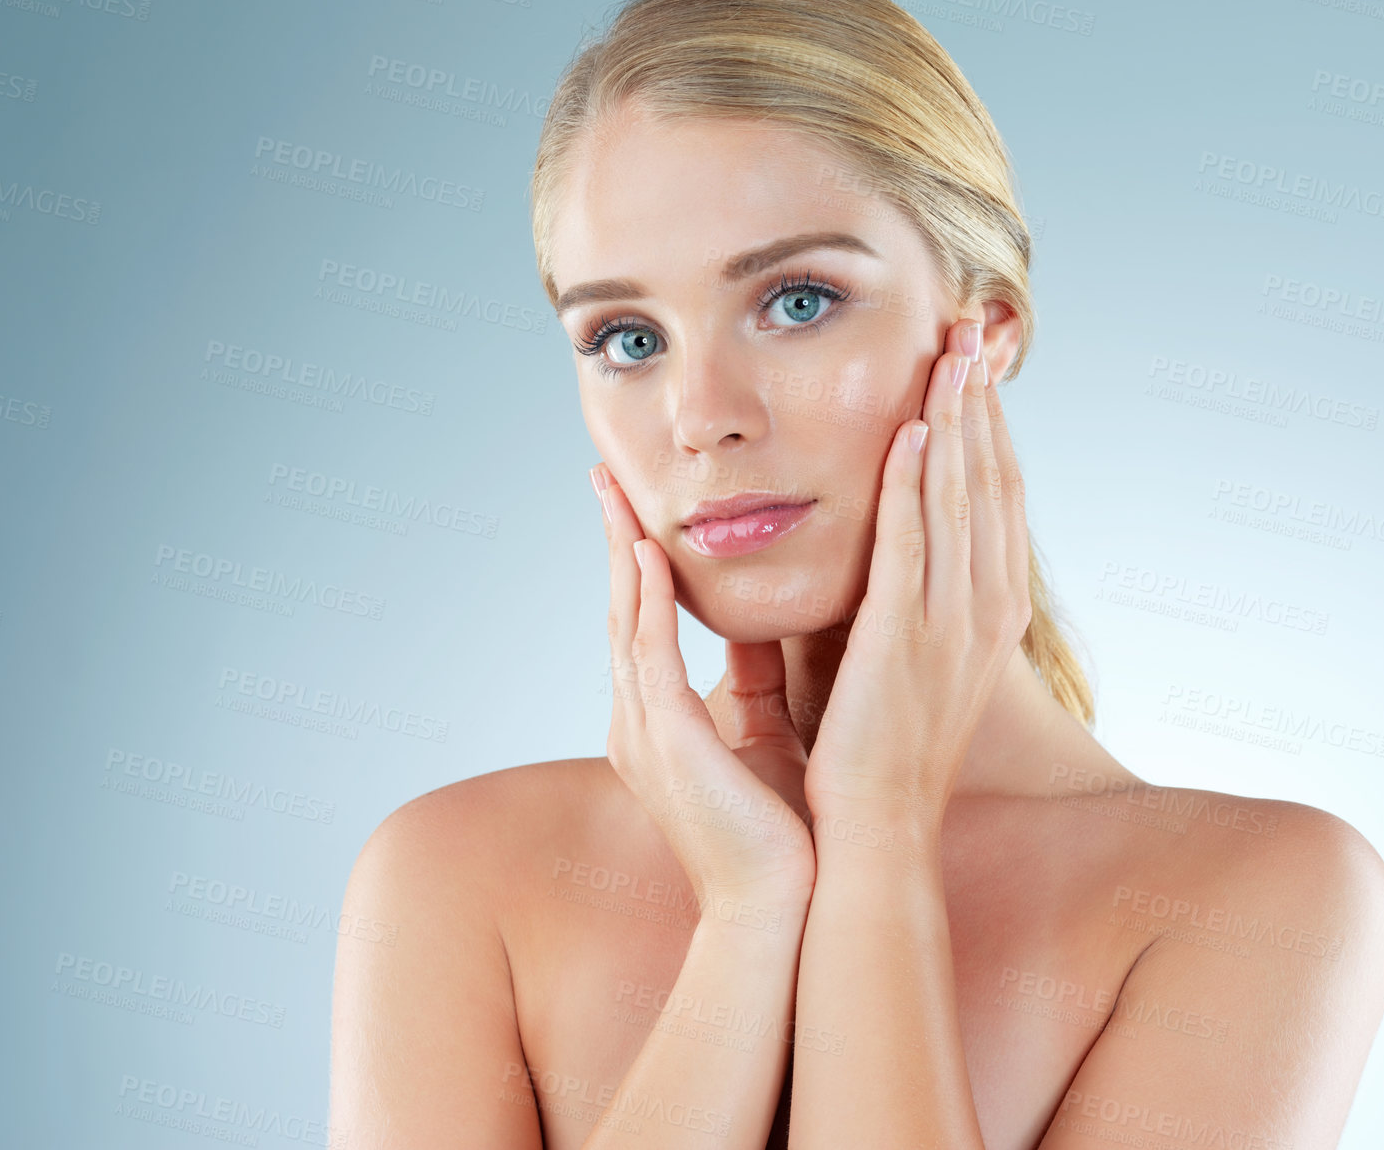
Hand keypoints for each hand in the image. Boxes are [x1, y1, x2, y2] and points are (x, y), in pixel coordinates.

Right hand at [592, 464, 816, 912]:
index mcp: (657, 723)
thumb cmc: (780, 831)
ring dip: (619, 551)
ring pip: (625, 619)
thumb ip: (753, 680)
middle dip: (611, 541)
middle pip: (620, 610)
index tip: (635, 509)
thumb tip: (764, 624)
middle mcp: (637, 720)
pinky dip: (644, 598)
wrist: (780, 906)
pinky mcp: (666, 737)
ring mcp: (643, 729)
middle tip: (604, 478)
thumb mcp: (764, 735)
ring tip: (614, 492)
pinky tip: (645, 551)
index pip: (643, 624)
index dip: (636, 563)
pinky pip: (648, 652)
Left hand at [802, 318, 1031, 837]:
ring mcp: (950, 627)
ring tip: (948, 354)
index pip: (996, 499)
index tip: (975, 369)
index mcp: (990, 615)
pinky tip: (911, 430)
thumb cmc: (881, 746)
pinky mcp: (903, 641)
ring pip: (959, 501)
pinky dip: (916, 484)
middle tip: (970, 329)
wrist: (875, 828)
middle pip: (989, 484)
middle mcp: (985, 613)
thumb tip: (898, 542)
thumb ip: (913, 596)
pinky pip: (913, 547)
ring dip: (954, 422)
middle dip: (979, 404)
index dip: (988, 429)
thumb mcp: (915, 658)